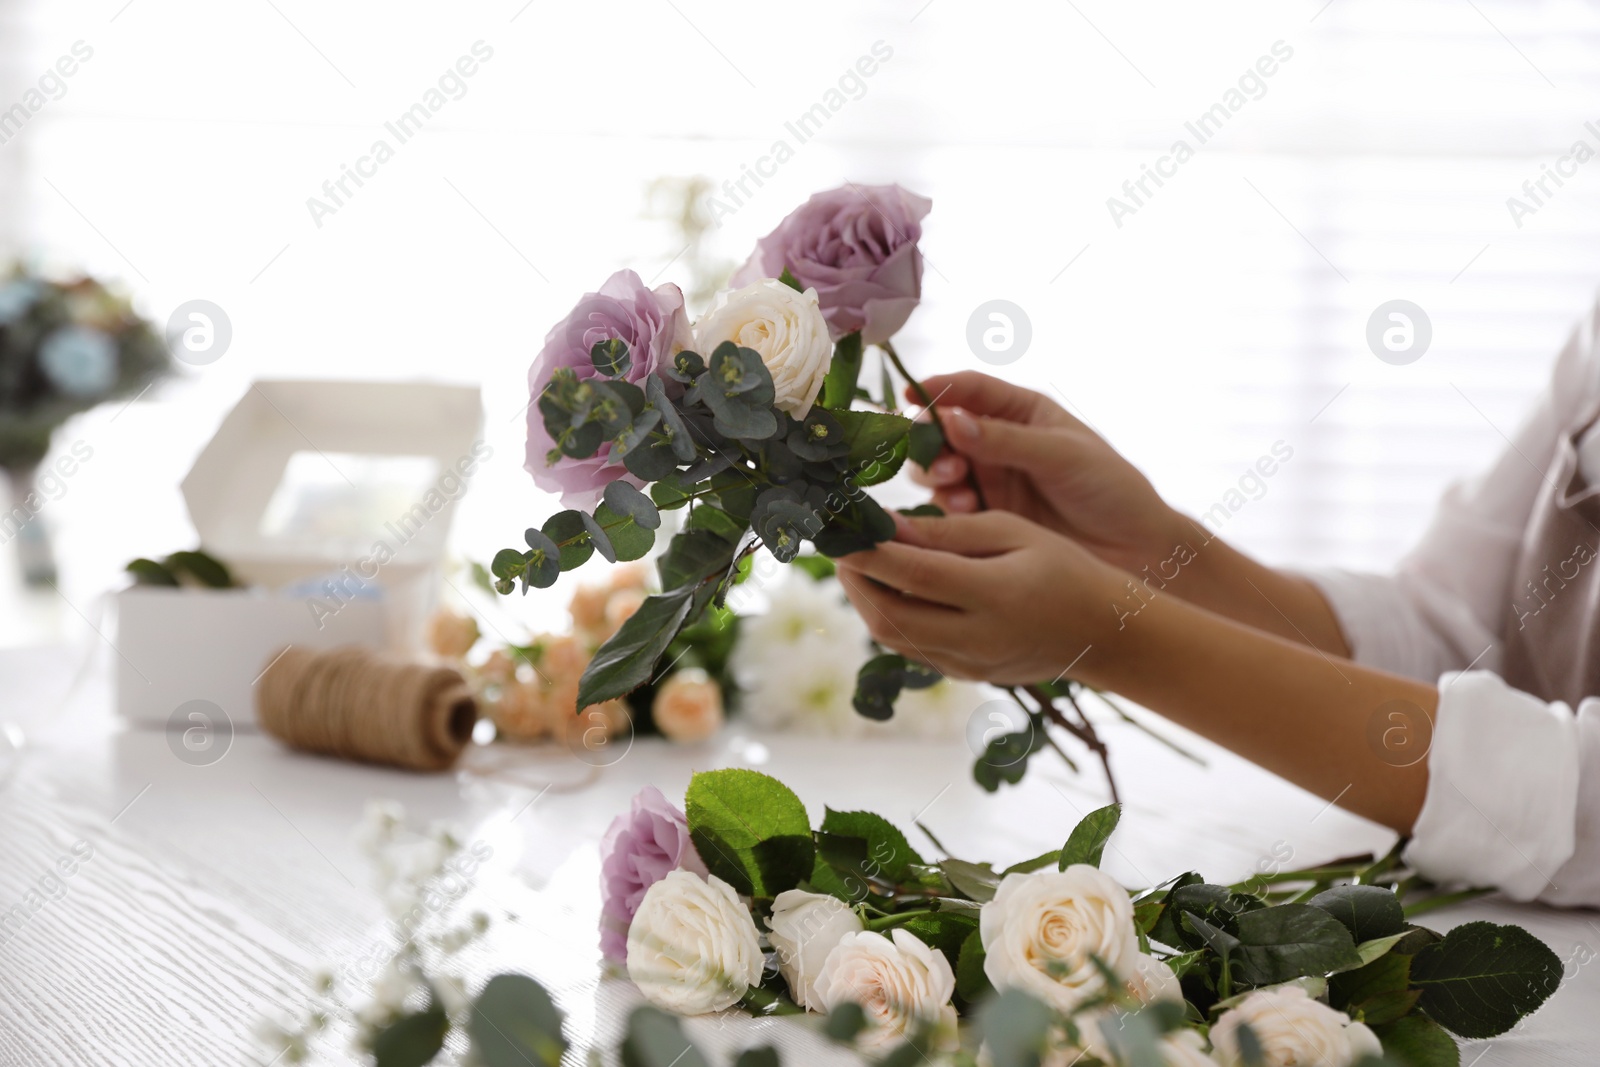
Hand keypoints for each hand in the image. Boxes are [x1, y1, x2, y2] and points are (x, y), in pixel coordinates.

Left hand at [834, 511, 1123, 685]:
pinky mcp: (966, 675)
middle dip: (855, 580)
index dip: (869, 553)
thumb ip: (951, 532)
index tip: (840, 529)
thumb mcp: (1014, 532)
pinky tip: (891, 592)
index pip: (914, 575)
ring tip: (859, 566)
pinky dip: (891, 619)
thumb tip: (890, 525)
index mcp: (996, 594)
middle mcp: (977, 636)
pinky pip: (912, 650)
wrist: (1104, 633)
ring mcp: (969, 663)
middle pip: (890, 616)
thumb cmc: (1064, 568)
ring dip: (866, 601)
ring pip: (893, 638)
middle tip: (843, 546)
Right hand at [911, 372, 1185, 573]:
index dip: (938, 388)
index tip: (911, 395)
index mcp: (1021, 413)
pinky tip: (962, 515)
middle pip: (941, 431)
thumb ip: (1006, 440)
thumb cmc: (1111, 489)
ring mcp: (988, 481)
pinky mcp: (984, 519)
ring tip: (960, 492)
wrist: (1135, 551)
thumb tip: (952, 420)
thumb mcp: (1063, 455)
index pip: (970, 389)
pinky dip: (944, 510)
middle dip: (931, 443)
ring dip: (936, 476)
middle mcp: (996, 443)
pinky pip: (946, 510)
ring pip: (937, 470)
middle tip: (948, 465)